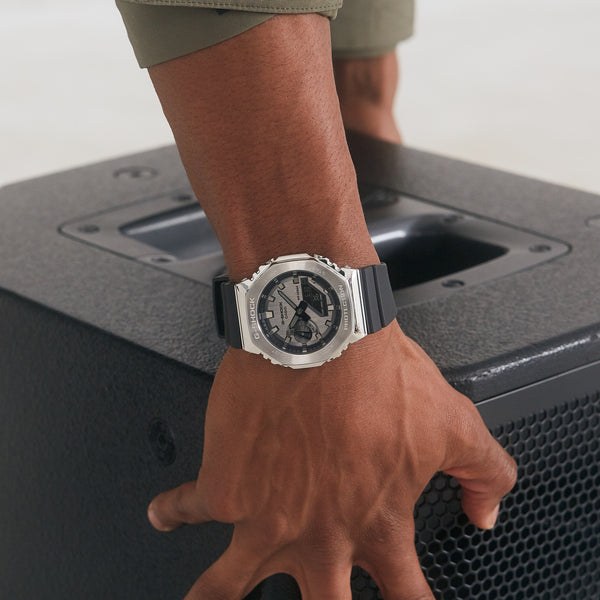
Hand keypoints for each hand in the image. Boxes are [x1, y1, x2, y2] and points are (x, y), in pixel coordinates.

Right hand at [147, 322, 516, 598]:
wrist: (320, 329)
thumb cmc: (377, 372)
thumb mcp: (452, 420)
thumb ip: (486, 471)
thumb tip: (488, 511)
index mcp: (376, 522)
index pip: (406, 599)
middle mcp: (320, 533)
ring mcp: (266, 518)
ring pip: (230, 589)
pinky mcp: (223, 486)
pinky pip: (187, 508)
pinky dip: (171, 512)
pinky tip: (163, 513)